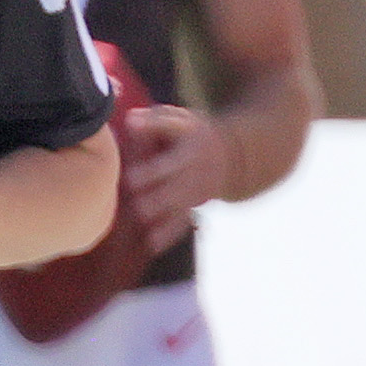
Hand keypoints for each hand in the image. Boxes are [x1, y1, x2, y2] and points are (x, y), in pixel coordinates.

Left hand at [119, 105, 233, 252]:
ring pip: (179, 207)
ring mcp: (197, 191)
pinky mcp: (194, 205)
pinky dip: (169, 234)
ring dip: (162, 218)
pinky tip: (152, 246)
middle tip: (137, 207)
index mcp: (192, 149)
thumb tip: (130, 120)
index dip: (151, 170)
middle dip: (157, 199)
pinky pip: (183, 221)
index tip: (130, 179)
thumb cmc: (194, 134)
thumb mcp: (181, 119)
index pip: (172, 160)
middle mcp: (196, 172)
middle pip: (176, 188)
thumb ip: (155, 120)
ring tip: (145, 230)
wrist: (235, 155)